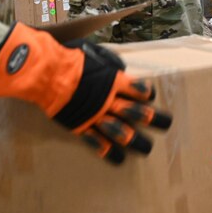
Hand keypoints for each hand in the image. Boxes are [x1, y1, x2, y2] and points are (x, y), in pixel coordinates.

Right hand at [0, 24, 170, 163]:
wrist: (45, 72)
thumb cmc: (68, 58)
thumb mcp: (94, 53)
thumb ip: (109, 63)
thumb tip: (120, 68)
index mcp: (114, 80)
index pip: (139, 90)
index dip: (146, 94)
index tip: (150, 98)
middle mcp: (109, 100)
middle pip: (137, 113)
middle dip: (154, 119)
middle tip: (166, 124)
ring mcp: (95, 115)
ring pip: (121, 131)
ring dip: (135, 141)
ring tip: (146, 149)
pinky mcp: (80, 126)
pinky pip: (96, 142)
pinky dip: (107, 152)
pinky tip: (118, 160)